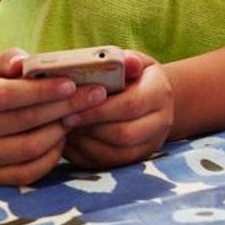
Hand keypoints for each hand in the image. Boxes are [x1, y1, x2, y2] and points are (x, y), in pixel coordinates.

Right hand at [0, 47, 104, 185]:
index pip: (6, 95)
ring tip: (78, 114)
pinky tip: (63, 137)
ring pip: (31, 147)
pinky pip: (30, 171)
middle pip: (25, 120)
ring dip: (61, 130)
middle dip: (65, 106)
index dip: (41, 90)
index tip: (71, 84)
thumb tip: (23, 63)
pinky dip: (53, 155)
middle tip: (96, 95)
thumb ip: (12, 60)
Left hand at [60, 52, 172, 170]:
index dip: (98, 111)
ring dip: (86, 144)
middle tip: (64, 122)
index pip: (131, 106)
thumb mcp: (131, 63)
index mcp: (160, 92)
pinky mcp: (136, 159)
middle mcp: (161, 121)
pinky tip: (72, 142)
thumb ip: (125, 61)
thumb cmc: (133, 77)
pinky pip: (109, 164)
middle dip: (90, 129)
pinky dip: (86, 154)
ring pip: (115, 153)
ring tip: (65, 131)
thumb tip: (124, 62)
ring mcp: (151, 143)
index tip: (71, 109)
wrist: (151, 99)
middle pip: (125, 134)